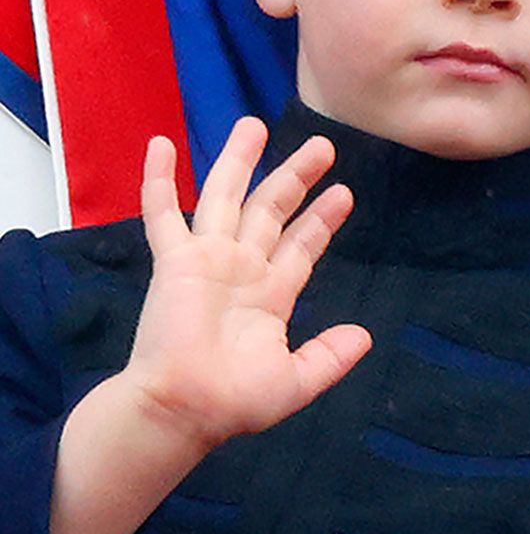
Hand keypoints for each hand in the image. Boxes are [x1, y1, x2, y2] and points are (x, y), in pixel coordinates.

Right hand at [123, 118, 370, 450]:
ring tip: (254, 123)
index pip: (301, 245)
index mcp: (271, 294)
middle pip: (271, 209)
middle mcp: (241, 269)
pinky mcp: (175, 262)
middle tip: (323, 145)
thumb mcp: (296, 380)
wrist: (187, 410)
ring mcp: (207, 260)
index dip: (321, 219)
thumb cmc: (234, 401)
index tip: (344, 192)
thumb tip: (365, 337)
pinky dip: (160, 179)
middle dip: (295, 176)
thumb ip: (329, 357)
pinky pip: (163, 214)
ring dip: (239, 160)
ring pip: (225, 196)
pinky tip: (161, 144)